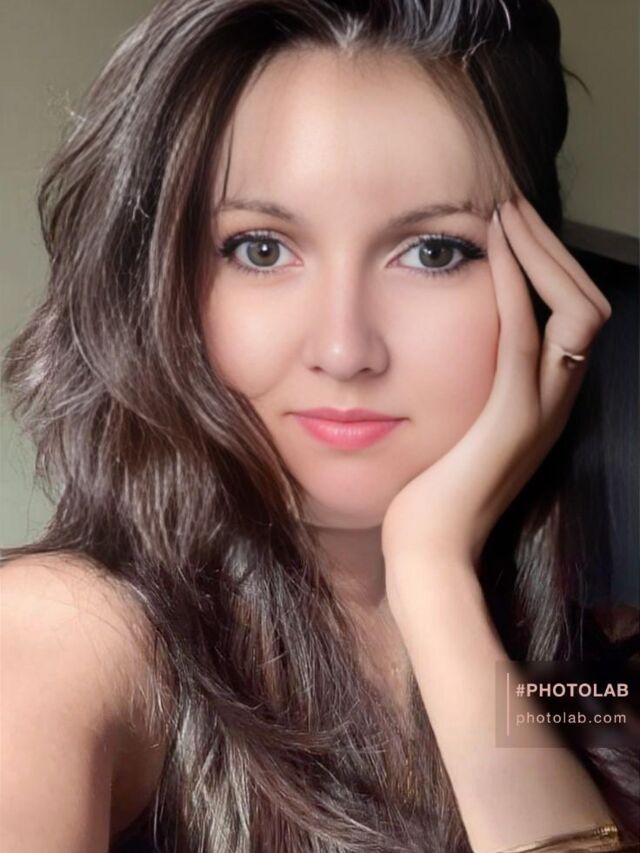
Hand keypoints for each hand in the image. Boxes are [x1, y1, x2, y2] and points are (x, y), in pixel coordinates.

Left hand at [381, 194, 611, 602]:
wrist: (430, 551)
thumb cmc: (431, 494)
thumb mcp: (461, 433)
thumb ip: (470, 394)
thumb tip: (447, 354)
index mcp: (544, 403)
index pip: (572, 319)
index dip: (550, 269)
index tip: (511, 230)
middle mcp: (555, 403)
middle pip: (587, 307)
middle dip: (553, 250)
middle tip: (515, 206)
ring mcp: (540, 412)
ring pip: (573, 313)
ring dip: (541, 255)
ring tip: (507, 213)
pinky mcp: (511, 420)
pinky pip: (524, 338)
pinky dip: (516, 287)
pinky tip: (493, 250)